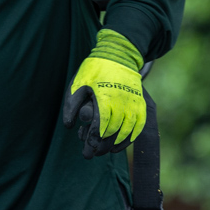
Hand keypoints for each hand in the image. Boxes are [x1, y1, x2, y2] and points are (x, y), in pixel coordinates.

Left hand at [62, 29, 146, 157]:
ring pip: (127, 131)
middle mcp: (121, 102)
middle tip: (92, 155)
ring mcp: (133, 103)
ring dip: (116, 144)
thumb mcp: (78, 84)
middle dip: (102, 146)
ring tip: (105, 152)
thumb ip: (72, 105)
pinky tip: (121, 145)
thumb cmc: (94, 69)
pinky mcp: (140, 103)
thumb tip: (69, 127)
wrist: (118, 54)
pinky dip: (131, 137)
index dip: (93, 141)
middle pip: (112, 132)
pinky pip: (139, 125)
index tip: (87, 151)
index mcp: (105, 98)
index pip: (100, 126)